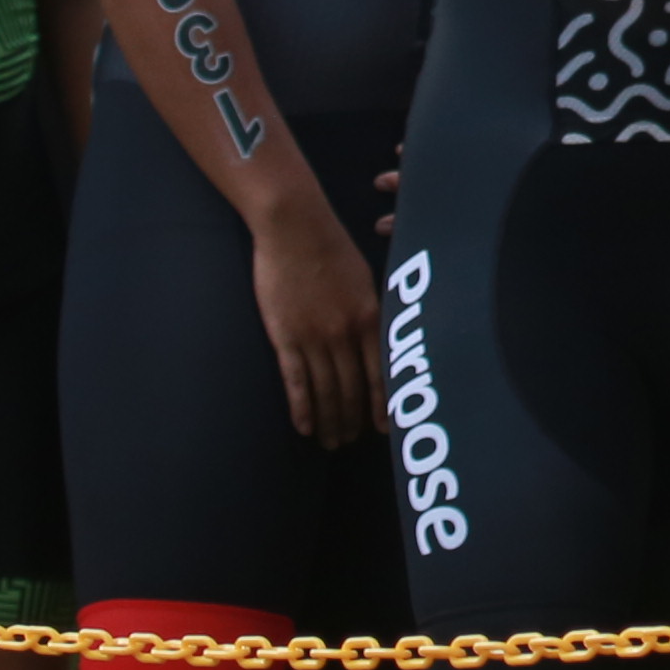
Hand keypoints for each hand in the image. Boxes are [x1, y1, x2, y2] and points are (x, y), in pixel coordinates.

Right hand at [246, 183, 386, 445]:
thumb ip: (372, 312)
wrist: (294, 227)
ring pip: (326, 391)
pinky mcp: (285, 336)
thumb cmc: (331, 247)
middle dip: (353, 421)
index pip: (380, 375)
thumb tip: (378, 341)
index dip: (381, 406)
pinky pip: (296, 381)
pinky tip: (303, 428)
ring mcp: (314, 337)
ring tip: (329, 442)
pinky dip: (302, 407)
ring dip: (329, 421)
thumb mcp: (364, 280)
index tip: (384, 429)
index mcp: (370, 318)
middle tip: (350, 442)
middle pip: (352, 390)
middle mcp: (346, 333)